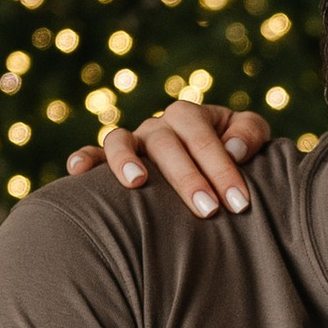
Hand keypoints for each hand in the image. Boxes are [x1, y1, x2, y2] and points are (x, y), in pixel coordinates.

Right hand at [66, 98, 273, 215]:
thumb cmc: (234, 152)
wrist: (214, 160)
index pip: (205, 138)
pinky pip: (93, 153)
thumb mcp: (251, 137)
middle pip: (167, 143)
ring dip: (126, 159)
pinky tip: (77, 171)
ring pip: (121, 140)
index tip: (239, 203)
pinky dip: (84, 158)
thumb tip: (233, 148)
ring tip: (136, 183)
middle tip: (208, 210)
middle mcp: (158, 126)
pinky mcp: (112, 159)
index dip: (223, 169)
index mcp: (191, 117)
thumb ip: (249, 133)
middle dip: (187, 177)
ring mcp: (134, 141)